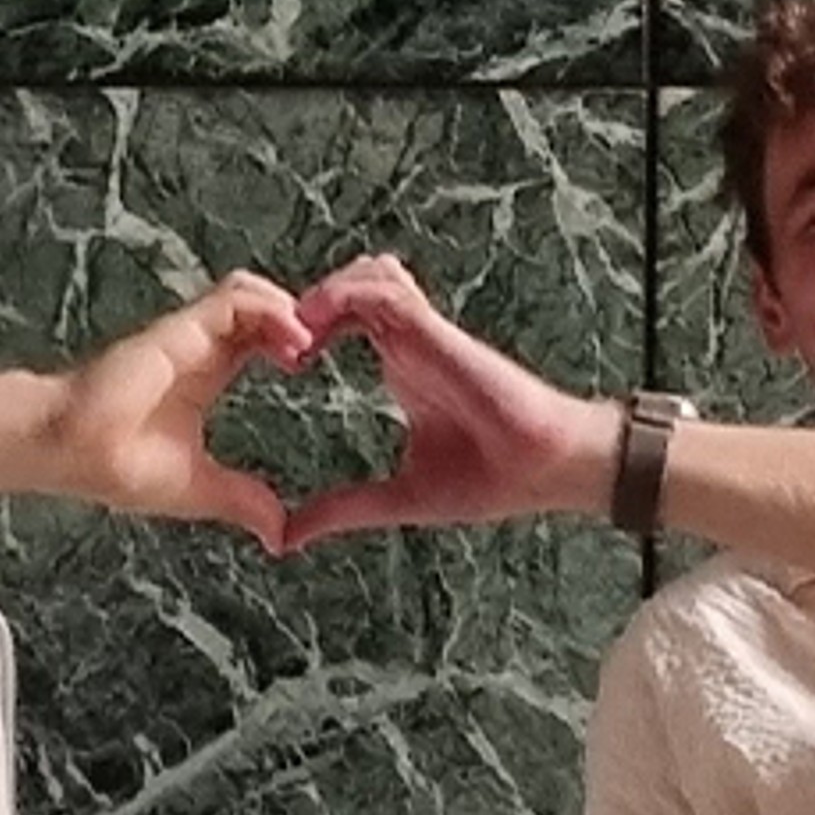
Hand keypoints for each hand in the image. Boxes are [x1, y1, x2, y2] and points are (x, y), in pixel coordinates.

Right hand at [46, 271, 315, 548]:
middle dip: (304, 316)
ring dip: (289, 311)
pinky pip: (235, 300)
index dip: (295, 342)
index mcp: (209, 374)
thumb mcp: (202, 489)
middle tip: (334, 343)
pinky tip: (293, 341)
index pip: (263, 338)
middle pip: (263, 308)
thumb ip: (244, 501)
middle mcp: (202, 348)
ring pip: (251, 294)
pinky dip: (271, 311)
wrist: (74, 453)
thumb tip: (280, 535)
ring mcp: (191, 335)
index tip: (318, 367)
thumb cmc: (120, 467)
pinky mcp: (180, 330)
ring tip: (312, 345)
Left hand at [276, 256, 620, 550]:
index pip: (341, 320)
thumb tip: (287, 538)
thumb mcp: (397, 497)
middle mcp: (409, 341)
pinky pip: (385, 293)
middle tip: (269, 343)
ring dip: (322, 295)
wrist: (545, 469)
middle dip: (301, 305)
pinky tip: (315, 330)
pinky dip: (345, 299)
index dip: (300, 330)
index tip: (273, 364)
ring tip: (290, 335)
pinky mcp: (438, 334)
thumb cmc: (491, 477)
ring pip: (364, 277)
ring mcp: (424, 333)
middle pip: (346, 288)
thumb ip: (342, 509)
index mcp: (400, 366)